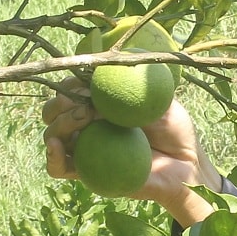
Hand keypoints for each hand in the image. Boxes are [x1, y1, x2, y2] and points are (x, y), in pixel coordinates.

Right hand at [42, 87, 218, 226]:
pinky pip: (58, 168)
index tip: (81, 83)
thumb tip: (113, 61)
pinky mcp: (85, 174)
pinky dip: (51, 157)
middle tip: (80, 104)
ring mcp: (85, 149)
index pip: (72, 89)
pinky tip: (56, 146)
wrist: (184, 168)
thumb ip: (138, 82)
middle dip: (59, 103)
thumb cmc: (176, 131)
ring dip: (58, 125)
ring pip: (53, 135)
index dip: (70, 84)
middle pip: (56, 111)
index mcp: (102, 104)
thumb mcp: (161, 100)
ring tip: (80, 119)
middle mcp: (89, 125)